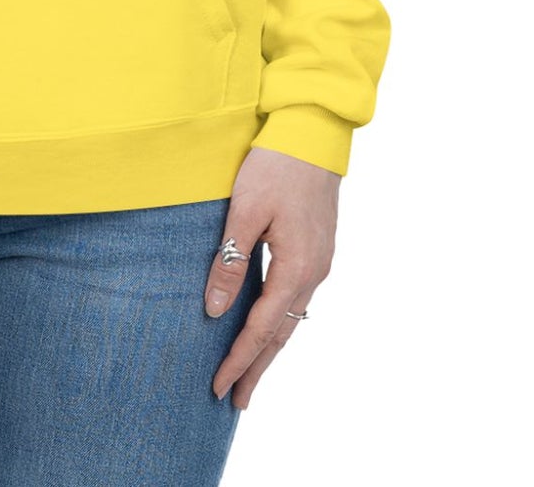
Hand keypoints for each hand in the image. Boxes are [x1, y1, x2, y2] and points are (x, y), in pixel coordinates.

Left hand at [203, 143, 337, 409]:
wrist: (313, 131)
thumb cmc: (276, 165)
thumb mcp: (245, 211)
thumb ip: (230, 262)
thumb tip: (214, 310)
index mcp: (297, 266)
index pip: (262, 328)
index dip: (239, 359)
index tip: (218, 386)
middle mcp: (314, 271)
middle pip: (282, 333)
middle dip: (258, 368)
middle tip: (237, 401)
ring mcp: (319, 261)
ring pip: (291, 317)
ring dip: (269, 348)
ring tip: (250, 374)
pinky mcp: (317, 248)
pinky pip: (296, 298)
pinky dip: (280, 321)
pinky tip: (268, 327)